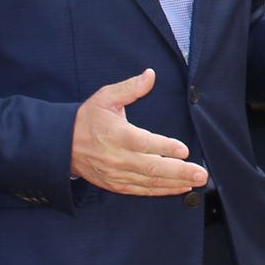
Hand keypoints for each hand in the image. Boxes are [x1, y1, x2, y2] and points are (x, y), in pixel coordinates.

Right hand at [71, 69, 207, 196]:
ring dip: (175, 183)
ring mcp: (117, 174)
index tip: (184, 150)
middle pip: (152, 167)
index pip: (144, 143)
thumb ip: (130, 87)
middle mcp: (118, 158)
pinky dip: (162, 191)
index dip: (165, 147)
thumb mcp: (106, 97)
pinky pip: (143, 190)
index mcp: (117, 135)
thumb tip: (150, 74)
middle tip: (201, 173)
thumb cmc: (87, 119)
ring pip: (150, 182)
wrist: (62, 145)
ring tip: (197, 181)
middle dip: (180, 171)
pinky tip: (180, 187)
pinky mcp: (116, 185)